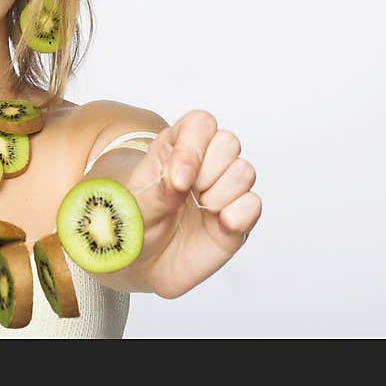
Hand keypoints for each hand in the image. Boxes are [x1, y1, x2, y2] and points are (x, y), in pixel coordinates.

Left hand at [124, 110, 261, 297]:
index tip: (178, 181)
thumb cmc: (134, 223)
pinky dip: (238, 215)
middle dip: (208, 171)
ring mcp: (222, 189)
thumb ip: (156, 192)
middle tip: (187, 193)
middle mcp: (203, 163)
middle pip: (228, 142)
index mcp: (173, 147)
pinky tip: (218, 225)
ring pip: (244, 171)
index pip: (199, 124)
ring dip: (220, 194)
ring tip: (199, 210)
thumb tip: (181, 181)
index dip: (193, 148)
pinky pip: (254, 204)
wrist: (141, 261)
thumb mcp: (132, 207)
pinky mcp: (238, 216)